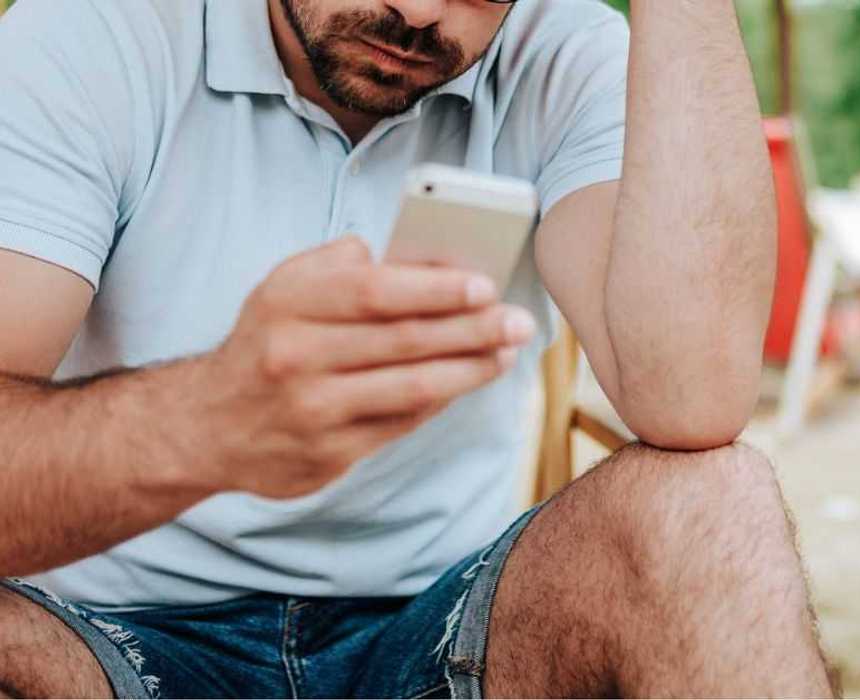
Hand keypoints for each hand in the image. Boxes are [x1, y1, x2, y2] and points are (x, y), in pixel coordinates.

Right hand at [197, 236, 534, 498]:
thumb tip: (415, 257)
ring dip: (471, 369)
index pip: (374, 291)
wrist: (206, 427)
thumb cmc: (267, 342)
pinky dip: (443, 401)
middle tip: (519, 321)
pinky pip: (403, 423)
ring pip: (412, 388)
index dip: (436, 289)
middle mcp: (295, 356)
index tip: (486, 285)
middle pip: (404, 341)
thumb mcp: (283, 288)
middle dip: (473, 329)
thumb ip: (340, 265)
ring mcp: (312, 410)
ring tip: (507, 352)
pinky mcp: (329, 454)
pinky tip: (471, 380)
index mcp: (287, 303)